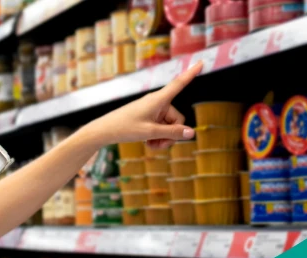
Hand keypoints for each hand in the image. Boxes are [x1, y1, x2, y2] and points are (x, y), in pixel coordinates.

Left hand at [86, 61, 202, 148]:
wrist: (104, 131)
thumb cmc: (124, 128)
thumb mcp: (150, 133)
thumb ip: (172, 133)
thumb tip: (191, 133)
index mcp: (158, 99)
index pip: (179, 84)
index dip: (191, 73)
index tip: (202, 61)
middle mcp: (157, 102)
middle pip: (177, 119)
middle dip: (171, 134)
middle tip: (159, 145)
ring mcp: (152, 109)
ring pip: (169, 126)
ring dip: (163, 138)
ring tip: (151, 145)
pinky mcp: (148, 116)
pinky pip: (160, 127)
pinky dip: (157, 136)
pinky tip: (148, 143)